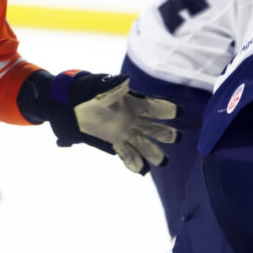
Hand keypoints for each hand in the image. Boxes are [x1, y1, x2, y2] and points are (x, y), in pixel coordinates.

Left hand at [47, 71, 178, 173]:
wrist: (74, 107)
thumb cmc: (91, 94)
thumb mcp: (104, 90)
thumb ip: (116, 89)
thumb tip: (126, 81)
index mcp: (134, 104)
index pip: (154, 108)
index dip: (166, 110)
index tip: (178, 112)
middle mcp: (133, 119)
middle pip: (154, 128)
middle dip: (166, 134)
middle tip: (177, 138)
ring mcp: (125, 131)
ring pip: (143, 143)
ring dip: (153, 152)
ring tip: (162, 162)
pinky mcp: (115, 141)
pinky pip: (127, 153)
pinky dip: (133, 161)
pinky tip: (140, 170)